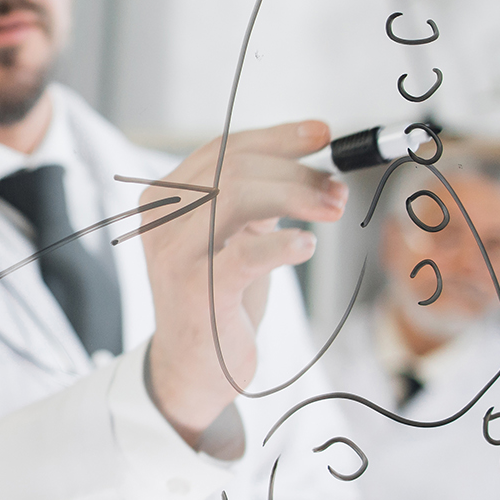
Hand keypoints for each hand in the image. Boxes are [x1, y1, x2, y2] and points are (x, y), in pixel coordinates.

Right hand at [139, 121, 346, 442]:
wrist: (192, 365)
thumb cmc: (218, 296)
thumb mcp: (231, 235)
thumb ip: (256, 196)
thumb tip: (314, 157)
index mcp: (165, 199)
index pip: (223, 149)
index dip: (278, 138)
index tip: (323, 134)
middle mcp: (162, 220)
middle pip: (235, 168)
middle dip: (297, 172)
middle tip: (337, 191)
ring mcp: (176, 255)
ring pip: (238, 195)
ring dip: (297, 196)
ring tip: (331, 211)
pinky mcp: (199, 290)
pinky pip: (247, 253)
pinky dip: (285, 243)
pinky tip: (305, 246)